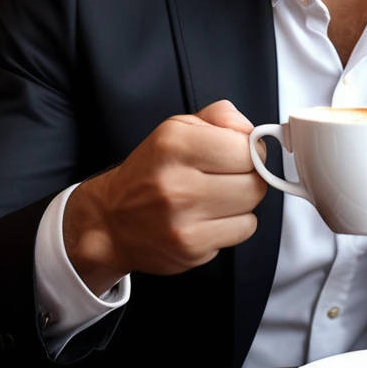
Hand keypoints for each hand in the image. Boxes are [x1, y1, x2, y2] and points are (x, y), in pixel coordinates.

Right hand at [63, 100, 266, 294]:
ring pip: (251, 209)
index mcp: (175, 144)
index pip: (245, 149)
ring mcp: (183, 221)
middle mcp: (177, 183)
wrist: (112, 220)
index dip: (250, 150)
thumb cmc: (151, 171)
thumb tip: (253, 133)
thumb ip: (221, 117)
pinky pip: (241, 232)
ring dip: (242, 203)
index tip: (239, 153)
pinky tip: (210, 217)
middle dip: (249, 177)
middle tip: (229, 176)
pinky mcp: (191, 249)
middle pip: (254, 182)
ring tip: (217, 197)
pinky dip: (233, 224)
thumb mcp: (178, 128)